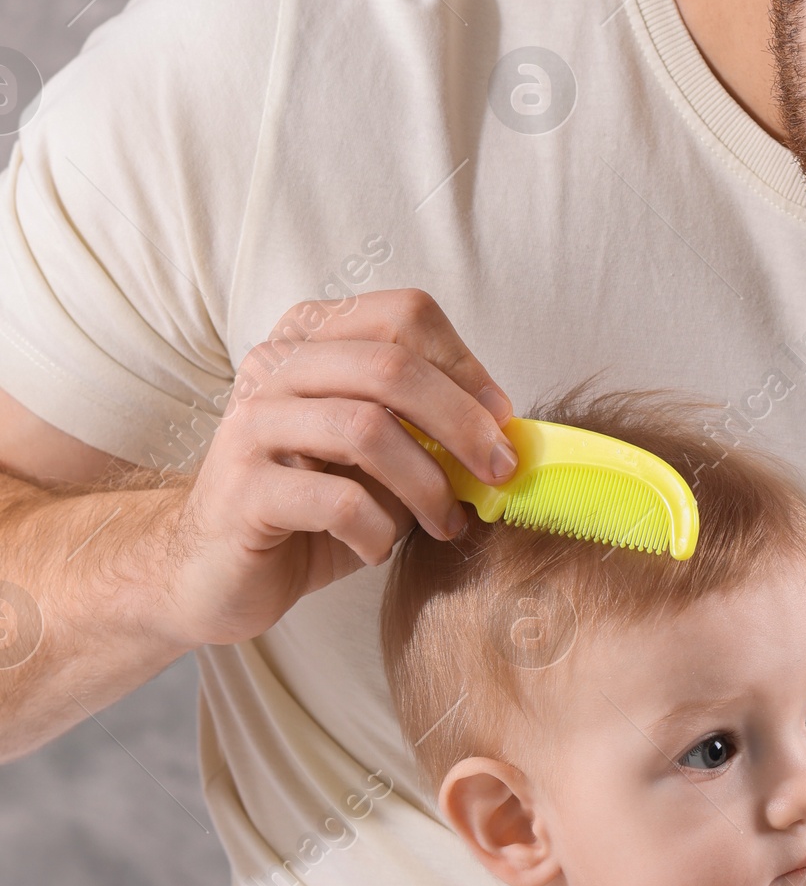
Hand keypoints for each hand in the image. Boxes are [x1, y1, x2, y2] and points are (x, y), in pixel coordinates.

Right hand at [159, 289, 516, 645]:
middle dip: (462, 424)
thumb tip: (510, 437)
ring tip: (445, 523)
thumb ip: (428, 429)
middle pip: (392, 366)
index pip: (405, 315)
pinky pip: (338, 499)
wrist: (214, 571)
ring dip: (427, 485)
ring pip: (367, 429)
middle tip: (497, 473)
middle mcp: (274, 364)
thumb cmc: (313, 506)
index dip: (466, 365)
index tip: (502, 421)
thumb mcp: (378, 456)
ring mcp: (250, 422)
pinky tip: (378, 547)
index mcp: (311, 336)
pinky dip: (379, 530)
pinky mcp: (242, 488)